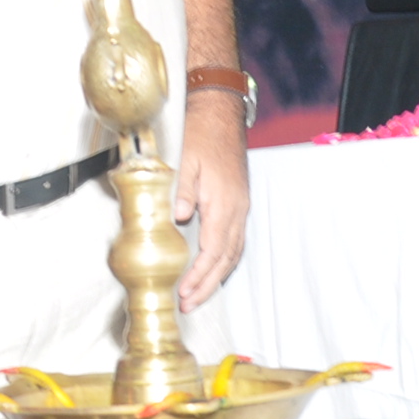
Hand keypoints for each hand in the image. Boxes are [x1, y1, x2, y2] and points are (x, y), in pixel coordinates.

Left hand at [171, 90, 251, 307]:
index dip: (199, 274)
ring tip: (199, 295)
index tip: (185, 292)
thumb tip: (179, 218)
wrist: (220, 113)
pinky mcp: (238, 203)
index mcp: (223, 201)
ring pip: (233, 252)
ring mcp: (240, 206)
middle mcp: (236, 208)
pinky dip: (224, 260)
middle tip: (189, 305)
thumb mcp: (186, 158)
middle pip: (226, 258)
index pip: (212, 249)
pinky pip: (235, 240)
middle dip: (207, 284)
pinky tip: (213, 269)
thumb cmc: (201, 134)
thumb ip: (183, 190)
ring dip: (216, 276)